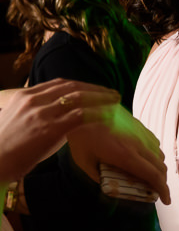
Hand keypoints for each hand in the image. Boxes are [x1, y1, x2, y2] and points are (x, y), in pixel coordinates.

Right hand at [0, 80, 122, 181]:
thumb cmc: (5, 147)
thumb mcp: (16, 120)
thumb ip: (35, 112)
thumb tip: (58, 114)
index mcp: (24, 96)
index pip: (59, 83)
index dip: (81, 84)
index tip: (95, 88)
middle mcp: (33, 101)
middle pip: (72, 87)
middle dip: (95, 89)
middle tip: (111, 92)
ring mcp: (42, 114)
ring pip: (79, 99)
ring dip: (101, 99)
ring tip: (115, 101)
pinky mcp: (50, 129)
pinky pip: (81, 116)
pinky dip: (98, 114)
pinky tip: (109, 115)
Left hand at [69, 103, 170, 204]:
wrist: (84, 107)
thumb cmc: (81, 138)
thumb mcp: (85, 162)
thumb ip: (100, 177)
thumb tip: (111, 188)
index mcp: (126, 156)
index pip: (153, 175)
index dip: (163, 189)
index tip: (166, 200)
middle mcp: (138, 145)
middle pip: (160, 167)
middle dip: (162, 182)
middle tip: (157, 192)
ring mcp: (141, 134)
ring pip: (159, 154)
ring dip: (158, 168)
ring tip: (150, 176)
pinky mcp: (139, 126)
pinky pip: (154, 143)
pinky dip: (154, 155)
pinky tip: (144, 158)